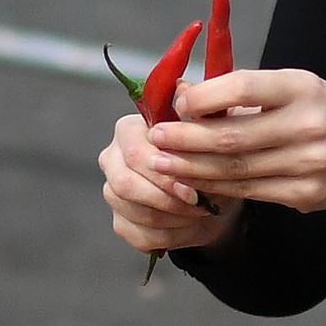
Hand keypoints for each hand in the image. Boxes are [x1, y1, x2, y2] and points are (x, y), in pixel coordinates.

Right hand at [101, 111, 235, 257]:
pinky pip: (140, 236)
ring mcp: (112, 192)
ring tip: (200, 212)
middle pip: (125, 185)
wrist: (213, 194)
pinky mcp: (121, 222)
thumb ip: (198, 109)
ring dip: (173, 218)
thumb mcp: (212, 130)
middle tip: (199, 204)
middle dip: (166, 199)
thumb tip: (184, 89)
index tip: (194, 186)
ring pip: (136, 213)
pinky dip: (171, 236)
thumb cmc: (209, 157)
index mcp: (128, 130)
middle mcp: (113, 159)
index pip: (135, 154)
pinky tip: (189, 226)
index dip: (164, 174)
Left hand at [149, 67, 325, 214]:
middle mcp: (307, 125)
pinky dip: (217, 188)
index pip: (244, 88)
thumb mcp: (295, 86)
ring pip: (236, 171)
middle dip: (186, 140)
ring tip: (162, 165)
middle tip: (156, 140)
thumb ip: (244, 91)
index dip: (204, 98)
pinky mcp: (306, 196)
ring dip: (192, 169)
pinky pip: (250, 192)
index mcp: (301, 88)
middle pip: (232, 137)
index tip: (178, 104)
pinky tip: (194, 183)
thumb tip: (184, 93)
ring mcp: (308, 164)